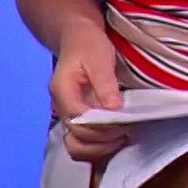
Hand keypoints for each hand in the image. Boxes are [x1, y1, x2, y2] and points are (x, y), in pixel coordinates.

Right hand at [51, 23, 129, 163]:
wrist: (77, 38)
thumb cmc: (88, 45)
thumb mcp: (99, 58)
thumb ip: (105, 84)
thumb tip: (114, 109)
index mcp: (63, 93)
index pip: (79, 122)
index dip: (103, 127)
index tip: (125, 122)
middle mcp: (61, 109)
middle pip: (76, 140)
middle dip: (104, 140)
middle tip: (127, 130)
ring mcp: (68, 117)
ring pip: (77, 148)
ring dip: (100, 149)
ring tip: (122, 137)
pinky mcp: (77, 121)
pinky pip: (83, 144)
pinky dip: (98, 148)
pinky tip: (115, 138)